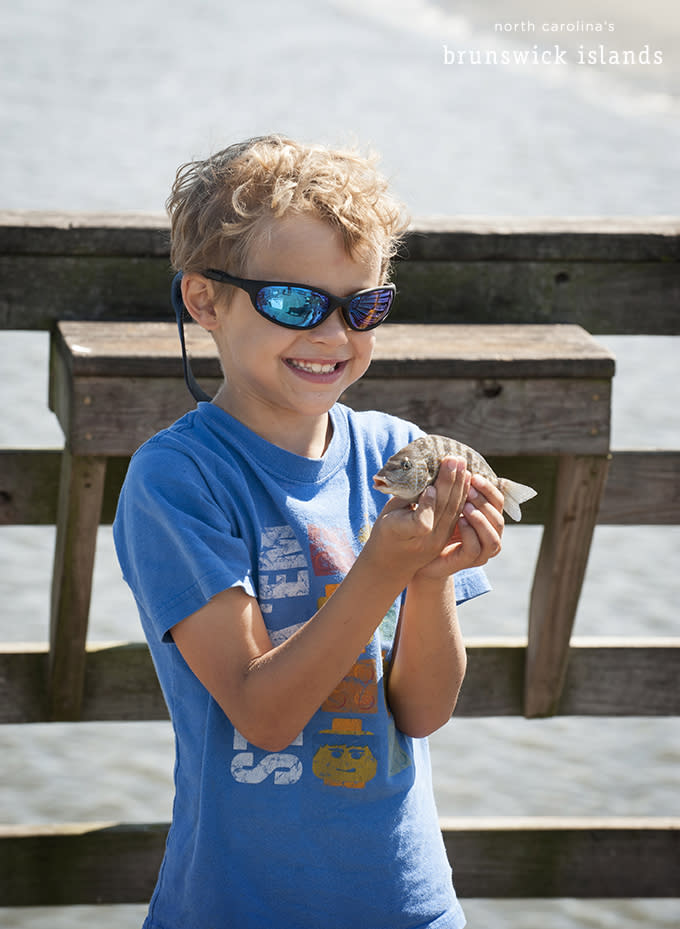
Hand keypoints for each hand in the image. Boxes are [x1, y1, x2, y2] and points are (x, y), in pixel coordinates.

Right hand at [365, 457, 470, 582]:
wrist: (392, 564)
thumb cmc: (386, 531)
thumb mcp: (387, 514)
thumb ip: (405, 497)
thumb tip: (423, 474)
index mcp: (402, 533)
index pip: (421, 522)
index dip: (427, 504)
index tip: (430, 487)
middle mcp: (424, 541)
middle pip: (442, 510)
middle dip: (449, 482)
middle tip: (453, 459)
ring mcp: (438, 541)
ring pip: (453, 511)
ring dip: (459, 486)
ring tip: (462, 465)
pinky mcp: (446, 538)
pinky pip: (456, 514)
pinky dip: (462, 496)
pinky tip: (465, 481)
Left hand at [413, 466, 504, 579]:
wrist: (419, 554)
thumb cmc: (433, 523)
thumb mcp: (445, 502)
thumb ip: (454, 488)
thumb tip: (453, 459)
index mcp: (486, 517)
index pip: (497, 500)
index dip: (488, 488)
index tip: (472, 475)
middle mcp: (489, 534)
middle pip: (498, 517)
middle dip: (484, 501)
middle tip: (469, 488)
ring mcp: (481, 551)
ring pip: (493, 537)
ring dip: (480, 519)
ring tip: (465, 506)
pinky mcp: (467, 562)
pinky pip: (475, 549)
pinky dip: (469, 534)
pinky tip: (459, 521)